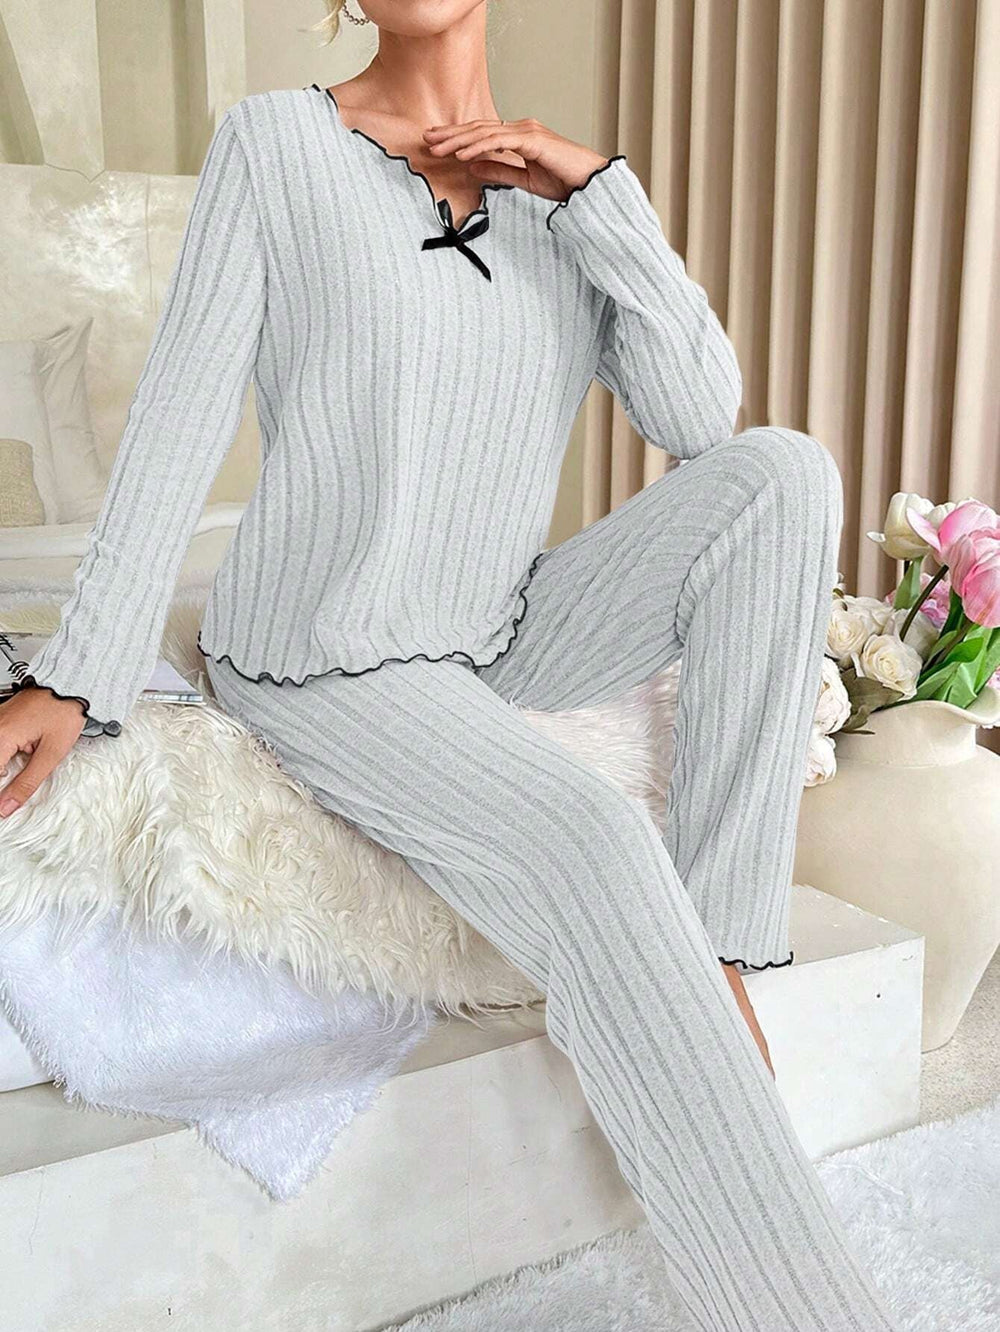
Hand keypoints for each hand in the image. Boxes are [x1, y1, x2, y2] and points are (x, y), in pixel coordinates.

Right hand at [0, 686, 85, 817]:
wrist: (71, 685)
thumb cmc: (65, 712)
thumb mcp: (51, 753)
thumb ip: (27, 782)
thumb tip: (7, 806)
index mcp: (2, 736)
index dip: (0, 793)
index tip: (4, 805)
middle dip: (5, 776)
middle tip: (23, 775)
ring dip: (6, 765)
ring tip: (30, 753)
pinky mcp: (1, 719)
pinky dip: (6, 753)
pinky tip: (22, 750)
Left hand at [422, 117, 609, 203]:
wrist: (590, 184)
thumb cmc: (564, 181)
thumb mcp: (524, 179)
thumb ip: (500, 171)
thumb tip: (472, 166)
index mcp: (519, 136)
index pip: (482, 134)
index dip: (458, 138)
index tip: (437, 143)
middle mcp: (521, 128)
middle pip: (479, 128)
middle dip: (451, 134)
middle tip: (427, 139)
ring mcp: (527, 131)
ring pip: (486, 132)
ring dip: (460, 140)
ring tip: (438, 147)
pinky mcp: (533, 140)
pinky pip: (500, 141)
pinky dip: (480, 146)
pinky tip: (463, 153)